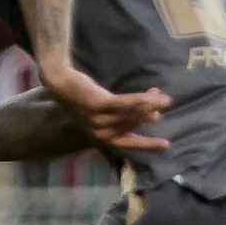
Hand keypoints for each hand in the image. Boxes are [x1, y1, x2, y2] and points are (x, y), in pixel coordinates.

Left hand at [41, 65, 172, 150]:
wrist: (59, 80)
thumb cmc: (80, 95)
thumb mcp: (102, 111)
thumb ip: (122, 116)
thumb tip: (151, 116)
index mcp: (99, 137)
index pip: (128, 143)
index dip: (148, 144)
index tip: (166, 144)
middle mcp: (99, 133)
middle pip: (133, 124)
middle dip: (151, 113)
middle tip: (165, 102)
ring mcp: (97, 120)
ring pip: (131, 114)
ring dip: (150, 105)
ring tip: (164, 98)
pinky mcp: (98, 105)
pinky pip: (124, 104)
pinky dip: (140, 100)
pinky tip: (152, 95)